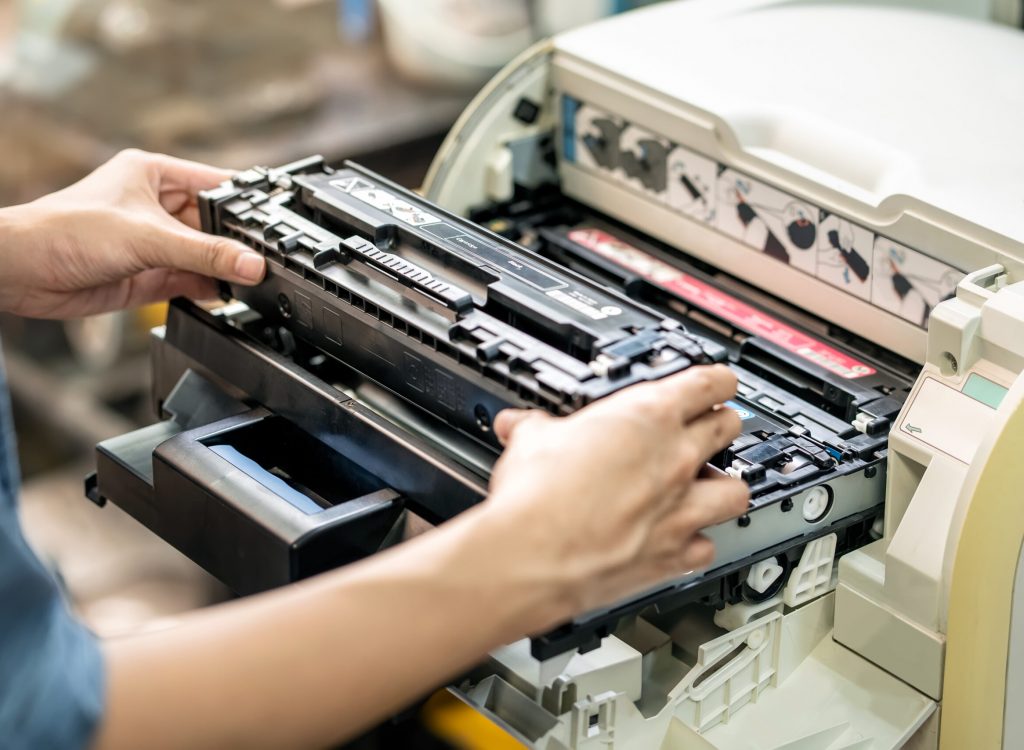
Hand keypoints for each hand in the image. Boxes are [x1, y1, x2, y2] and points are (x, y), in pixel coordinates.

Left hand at [0, 149, 264, 318]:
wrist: (22, 272)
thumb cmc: (64, 231)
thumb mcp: (148, 237)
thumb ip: (205, 253)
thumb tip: (250, 263)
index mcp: (155, 175)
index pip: (216, 185)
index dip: (245, 203)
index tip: (276, 223)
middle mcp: (156, 207)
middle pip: (214, 224)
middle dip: (237, 242)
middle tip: (267, 258)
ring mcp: (154, 243)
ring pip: (204, 255)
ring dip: (224, 268)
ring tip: (252, 279)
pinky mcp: (149, 274)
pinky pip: (191, 280)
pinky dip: (209, 289)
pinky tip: (226, 294)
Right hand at [481, 364, 748, 626]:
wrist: (532, 554)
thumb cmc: (536, 496)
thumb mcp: (532, 438)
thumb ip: (535, 426)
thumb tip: (521, 423)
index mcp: (648, 416)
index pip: (709, 382)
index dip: (717, 380)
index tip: (715, 383)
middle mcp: (675, 460)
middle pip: (728, 428)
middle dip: (720, 425)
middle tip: (705, 429)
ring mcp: (680, 510)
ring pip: (736, 491)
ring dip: (723, 486)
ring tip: (705, 487)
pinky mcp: (673, 556)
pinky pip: (705, 547)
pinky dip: (695, 544)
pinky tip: (679, 540)